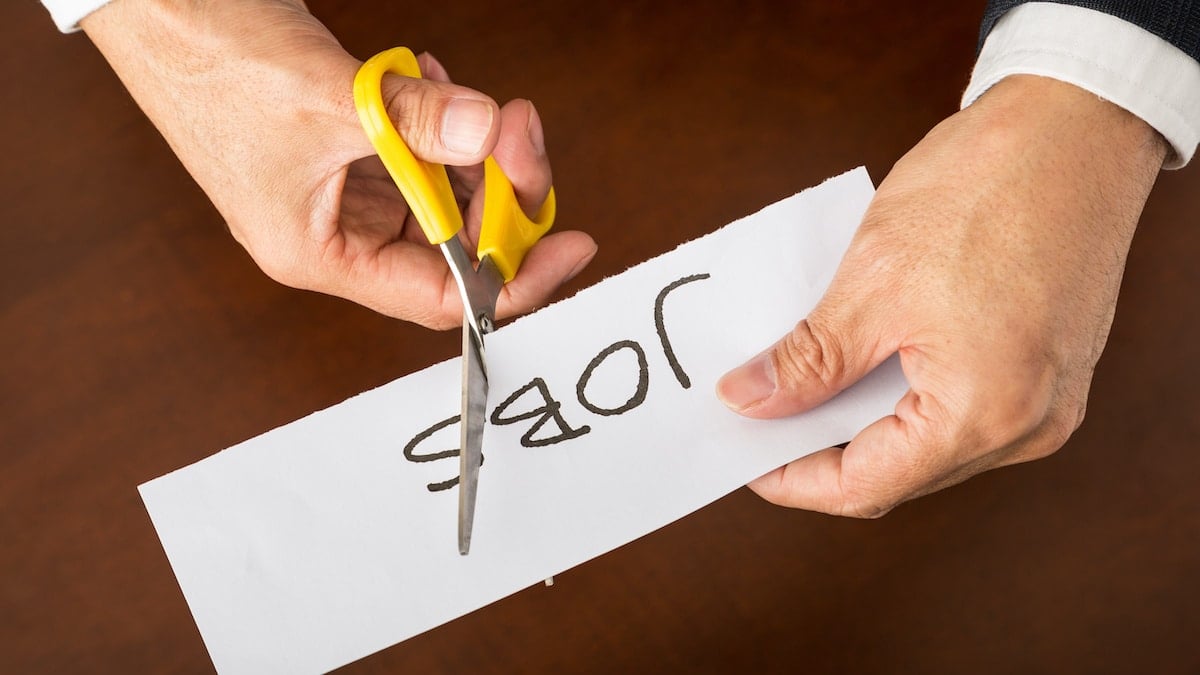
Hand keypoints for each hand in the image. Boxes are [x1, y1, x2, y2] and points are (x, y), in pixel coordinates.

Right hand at [81, 1, 595, 328]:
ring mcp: (344, 191)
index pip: (440, 297)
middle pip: (453, 246)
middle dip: (502, 193)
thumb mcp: (330, 97)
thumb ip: (420, 121)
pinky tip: (440, 82)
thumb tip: (492, 134)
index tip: (568, 245)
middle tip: (524, 137)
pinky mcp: (350, 150)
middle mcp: (336, 235)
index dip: (514, 278)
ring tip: (484, 105)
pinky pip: (422, 152)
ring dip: (478, 150)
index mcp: (318, 255)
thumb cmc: (211, 64)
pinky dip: (444, 121)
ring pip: (444, 195)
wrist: (162, 4)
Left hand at [717, 75, 1165, 516]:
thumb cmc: (990, 186)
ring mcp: (1048, 400)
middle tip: (759, 409)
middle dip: (821, 447)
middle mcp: (1029, 425)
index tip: (743, 453)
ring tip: (800, 379)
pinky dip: (903, 391)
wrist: (1078, 123)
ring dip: (860, 418)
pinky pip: (961, 406)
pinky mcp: (1050, 370)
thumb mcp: (873, 279)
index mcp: (987, 412)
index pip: (866, 487)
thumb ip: (808, 360)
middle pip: (899, 471)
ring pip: (929, 442)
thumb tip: (750, 399)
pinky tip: (858, 357)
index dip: (792, 479)